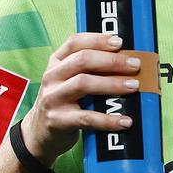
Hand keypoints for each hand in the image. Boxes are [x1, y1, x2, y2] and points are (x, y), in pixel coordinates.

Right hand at [20, 33, 140, 164]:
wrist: (38, 133)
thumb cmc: (62, 103)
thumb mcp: (67, 80)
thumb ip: (88, 69)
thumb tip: (126, 61)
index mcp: (56, 62)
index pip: (75, 42)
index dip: (98, 39)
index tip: (119, 42)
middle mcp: (52, 77)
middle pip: (82, 60)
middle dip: (112, 61)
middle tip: (134, 65)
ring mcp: (52, 98)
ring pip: (83, 84)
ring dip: (112, 83)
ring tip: (133, 86)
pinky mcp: (57, 120)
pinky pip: (87, 118)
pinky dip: (108, 119)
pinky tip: (125, 121)